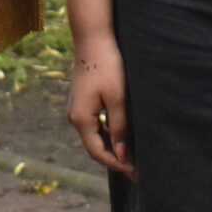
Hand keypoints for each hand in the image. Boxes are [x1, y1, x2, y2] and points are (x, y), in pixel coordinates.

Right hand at [66, 36, 132, 175]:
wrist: (93, 38)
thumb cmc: (107, 66)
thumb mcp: (117, 98)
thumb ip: (119, 127)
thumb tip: (122, 155)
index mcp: (81, 119)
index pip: (98, 152)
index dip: (117, 165)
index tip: (136, 173)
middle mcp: (74, 117)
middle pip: (94, 147)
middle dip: (115, 159)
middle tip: (136, 169)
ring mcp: (77, 108)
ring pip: (94, 136)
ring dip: (112, 147)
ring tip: (132, 155)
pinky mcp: (83, 100)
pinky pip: (94, 125)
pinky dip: (107, 134)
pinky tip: (121, 134)